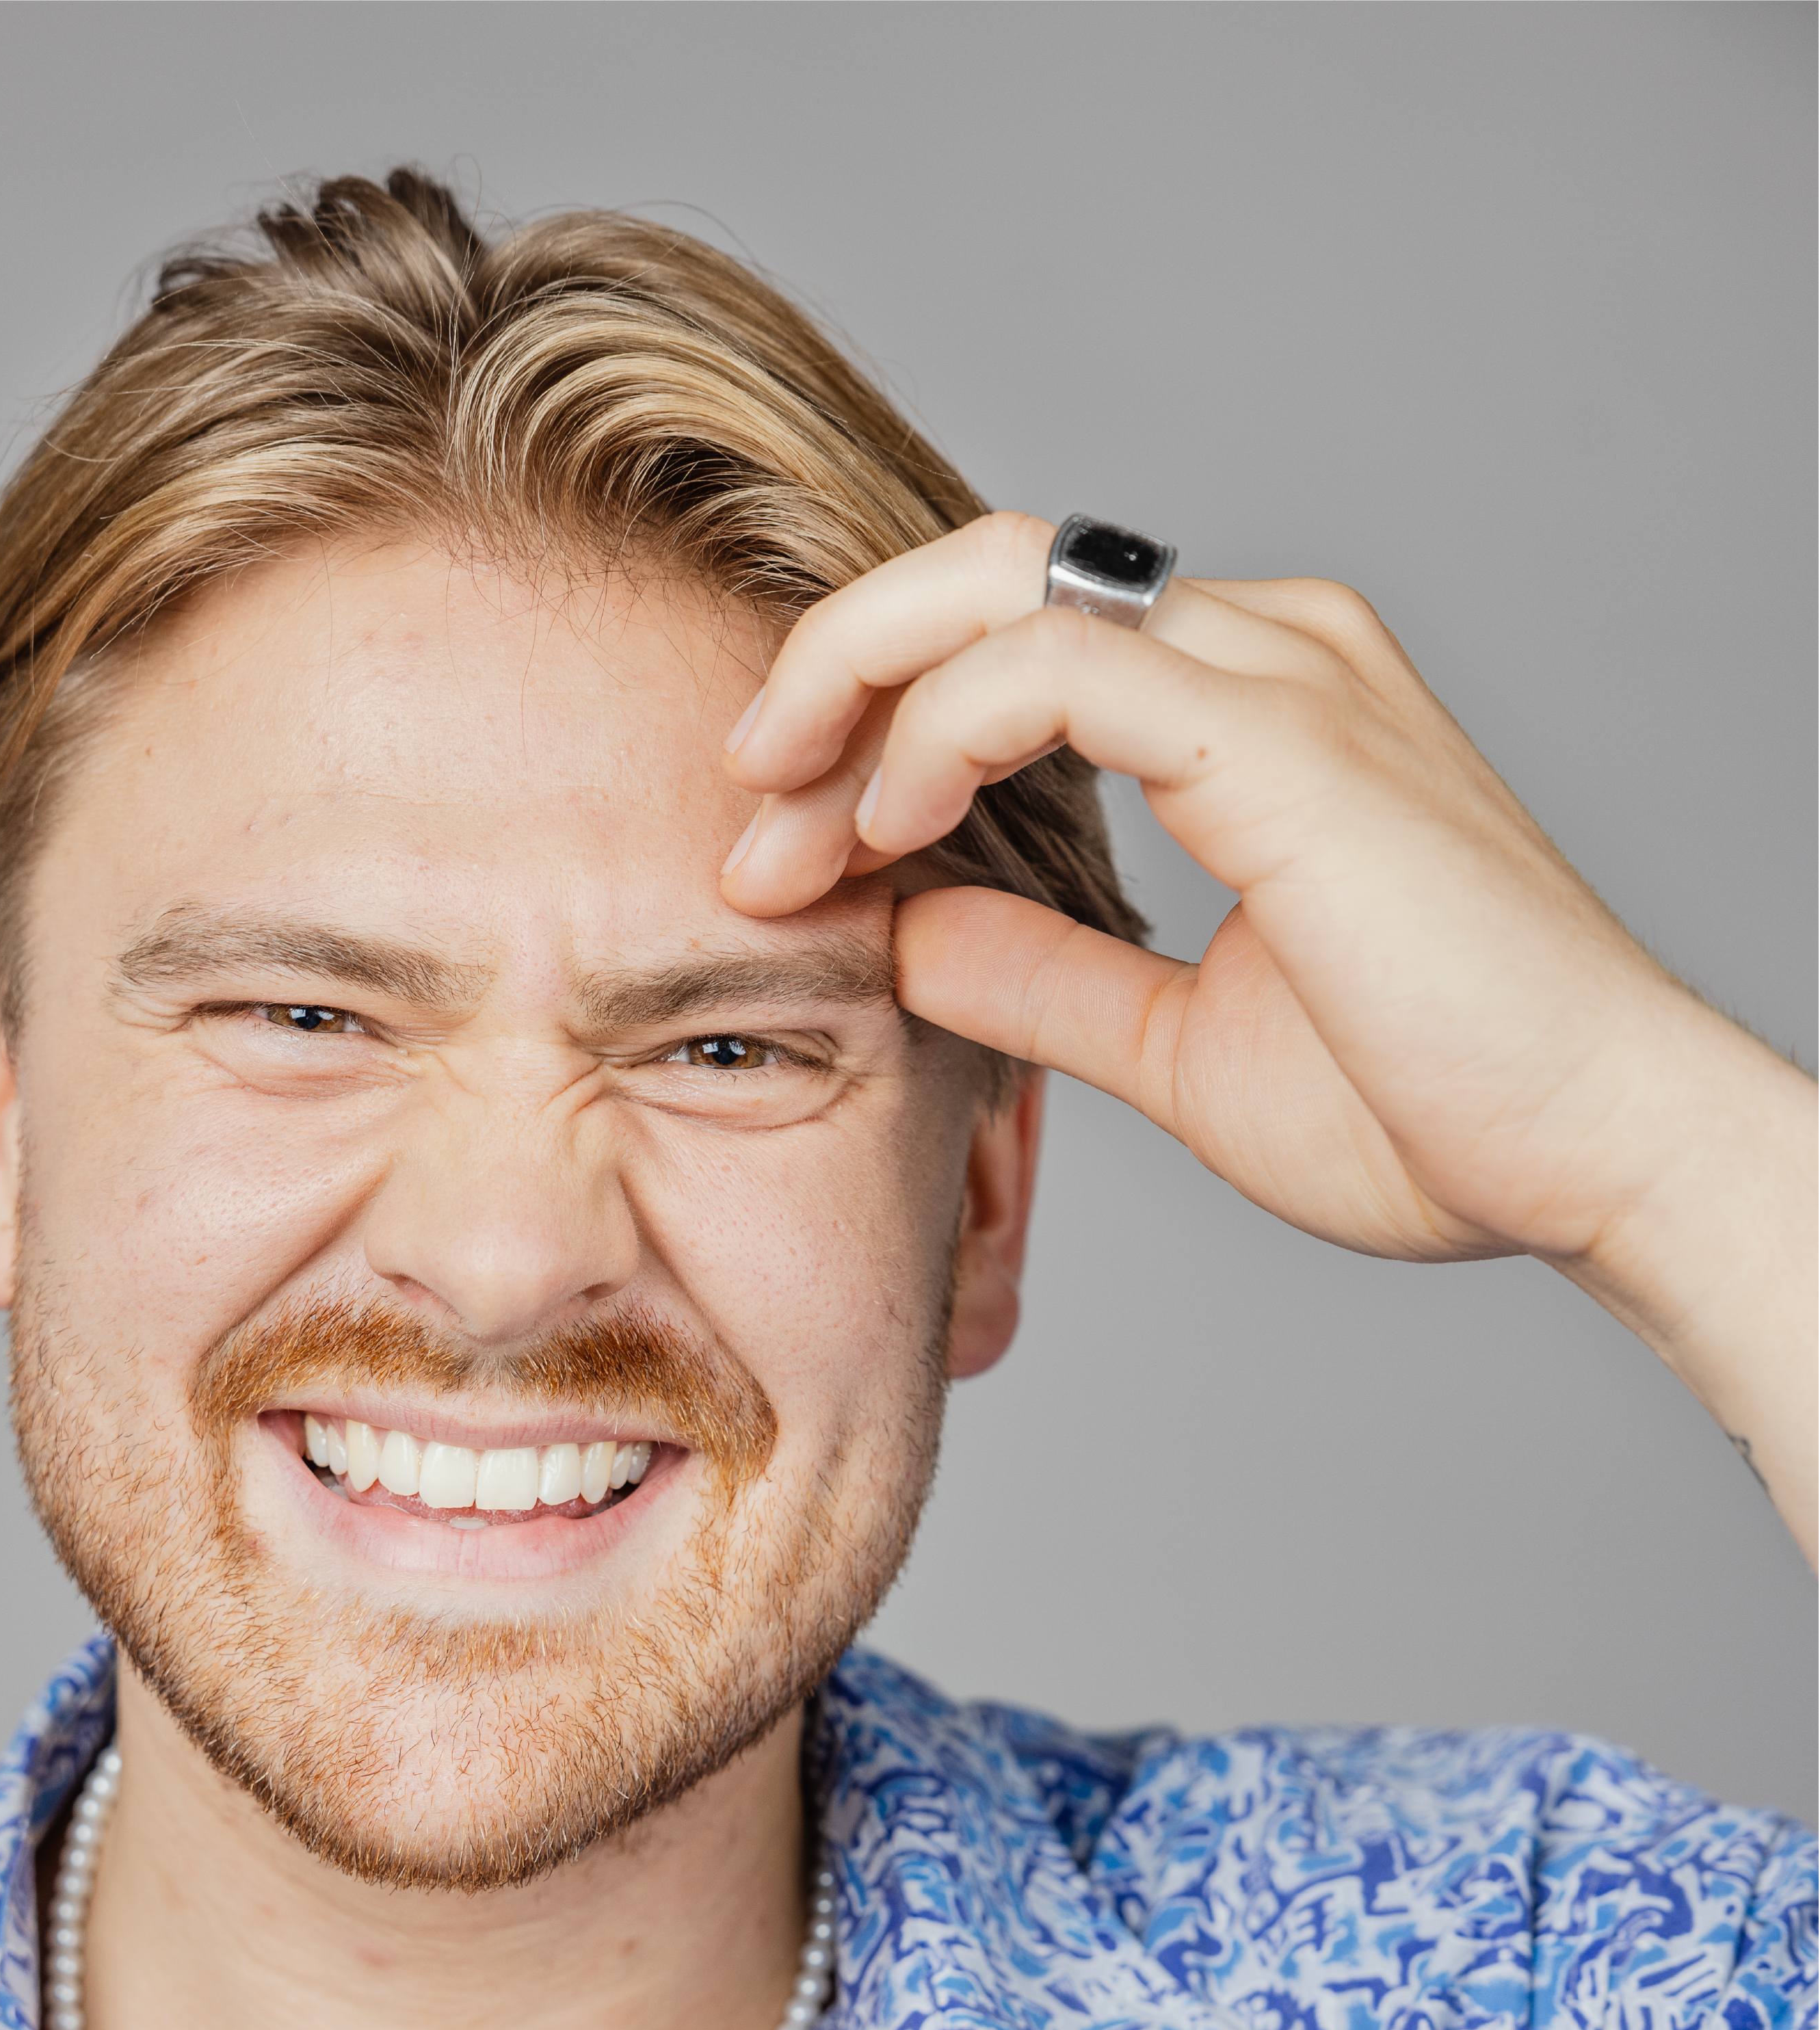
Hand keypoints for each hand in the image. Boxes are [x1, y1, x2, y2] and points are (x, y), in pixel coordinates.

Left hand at [719, 514, 1818, 1563]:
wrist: (1589, 1158)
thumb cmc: (1430, 1109)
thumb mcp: (1175, 1042)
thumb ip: (1045, 973)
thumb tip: (909, 931)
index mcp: (1250, 708)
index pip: (1012, 641)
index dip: (869, 722)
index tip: (782, 852)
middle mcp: (1266, 651)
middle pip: (983, 572)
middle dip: (831, 671)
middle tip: (740, 797)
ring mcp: (1282, 673)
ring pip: (996, 584)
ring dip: (851, 697)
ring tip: (777, 832)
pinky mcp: (1281, 735)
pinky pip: (1053, 663)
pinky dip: (938, 727)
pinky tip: (884, 826)